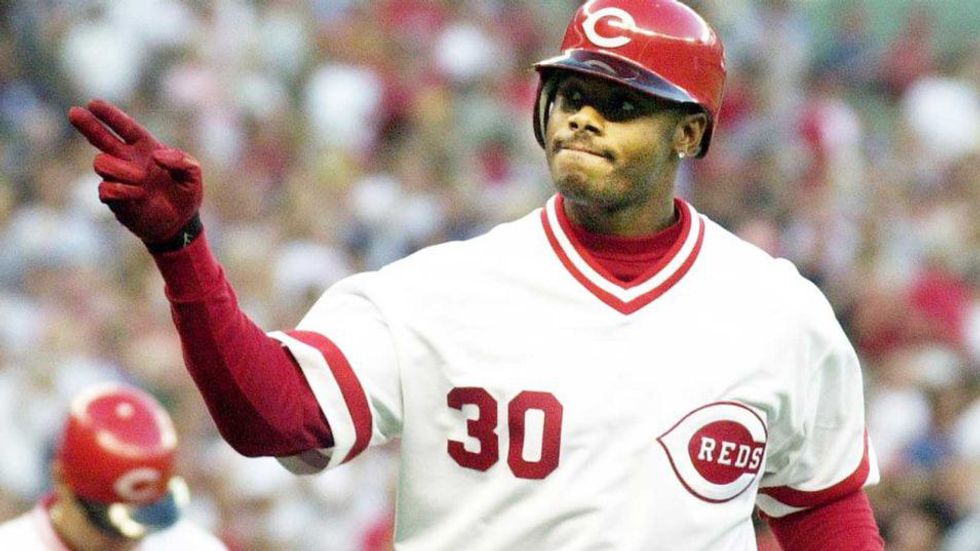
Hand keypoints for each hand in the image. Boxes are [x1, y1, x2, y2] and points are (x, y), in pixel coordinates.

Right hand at [68, 99, 202, 244]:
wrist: (179, 223)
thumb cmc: (185, 194)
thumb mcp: (193, 174)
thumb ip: (182, 160)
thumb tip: (156, 156)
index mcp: (145, 148)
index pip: (125, 127)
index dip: (110, 115)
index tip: (93, 103)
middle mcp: (127, 160)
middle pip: (101, 138)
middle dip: (88, 125)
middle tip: (74, 112)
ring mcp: (118, 179)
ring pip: (101, 163)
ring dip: (120, 169)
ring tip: (142, 179)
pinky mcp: (114, 199)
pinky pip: (106, 189)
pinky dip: (121, 190)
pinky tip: (138, 194)